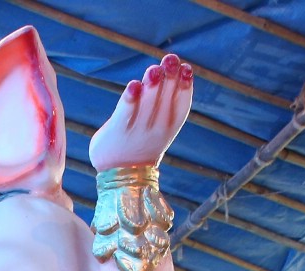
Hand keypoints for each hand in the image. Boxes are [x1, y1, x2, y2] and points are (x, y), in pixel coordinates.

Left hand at [90, 54, 192, 169]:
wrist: (120, 177)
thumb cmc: (140, 144)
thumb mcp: (159, 127)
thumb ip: (163, 103)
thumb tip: (168, 69)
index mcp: (169, 127)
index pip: (181, 105)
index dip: (186, 86)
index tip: (186, 68)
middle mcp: (155, 129)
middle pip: (165, 100)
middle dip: (169, 78)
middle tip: (171, 59)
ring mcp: (136, 131)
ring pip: (147, 105)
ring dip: (152, 86)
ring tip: (155, 69)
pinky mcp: (117, 132)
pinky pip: (125, 114)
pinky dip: (130, 100)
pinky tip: (134, 85)